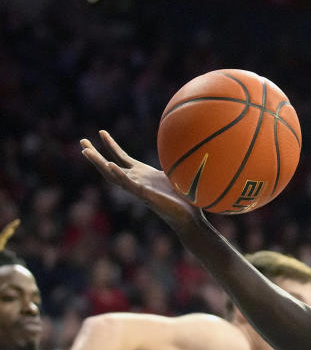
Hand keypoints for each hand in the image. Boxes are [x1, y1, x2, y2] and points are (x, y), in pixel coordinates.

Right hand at [81, 130, 201, 230]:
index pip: (121, 158)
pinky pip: (129, 184)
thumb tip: (177, 149)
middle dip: (96, 155)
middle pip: (109, 166)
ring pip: (113, 175)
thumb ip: (171, 163)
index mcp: (141, 175)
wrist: (189, 217)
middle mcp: (136, 182)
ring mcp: (138, 189)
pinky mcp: (145, 196)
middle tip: (82, 141)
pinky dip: (119, 175)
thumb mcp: (174, 174)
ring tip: (87, 152)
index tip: (101, 132)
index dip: (111, 146)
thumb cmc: (183, 198)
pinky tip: (110, 165)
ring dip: (100, 163)